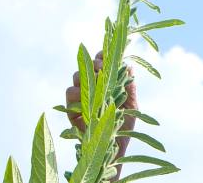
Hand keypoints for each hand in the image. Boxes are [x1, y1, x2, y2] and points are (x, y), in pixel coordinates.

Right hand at [65, 51, 137, 179]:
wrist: (114, 148)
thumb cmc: (125, 125)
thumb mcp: (132, 105)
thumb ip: (129, 86)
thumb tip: (129, 65)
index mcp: (107, 83)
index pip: (102, 61)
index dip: (103, 55)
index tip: (107, 55)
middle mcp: (93, 87)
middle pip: (87, 65)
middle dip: (95, 63)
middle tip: (102, 67)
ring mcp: (81, 97)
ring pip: (77, 77)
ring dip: (86, 76)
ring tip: (97, 81)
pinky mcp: (72, 110)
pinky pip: (70, 94)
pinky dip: (77, 92)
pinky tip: (86, 97)